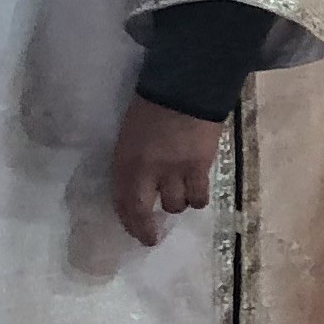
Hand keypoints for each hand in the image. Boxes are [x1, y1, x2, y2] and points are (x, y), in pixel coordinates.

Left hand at [109, 97, 223, 247]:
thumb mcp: (130, 135)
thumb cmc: (151, 108)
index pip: (123, 202)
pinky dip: (197, 199)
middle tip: (153, 235)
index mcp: (125, 161)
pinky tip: (197, 194)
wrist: (186, 87)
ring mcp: (175, 171)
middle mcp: (147, 171)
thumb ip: (132, 161)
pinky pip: (199, 197)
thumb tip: (139, 185)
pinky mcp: (200, 168)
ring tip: (179, 197)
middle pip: (146, 211)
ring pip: (176, 205)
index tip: (135, 232)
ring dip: (176, 204)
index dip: (128, 222)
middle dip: (148, 227)